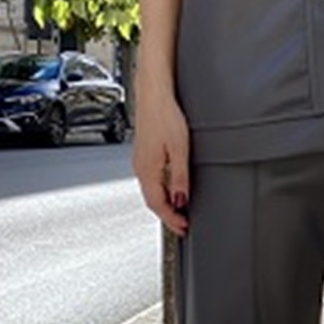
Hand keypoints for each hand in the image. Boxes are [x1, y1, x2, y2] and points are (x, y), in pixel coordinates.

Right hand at [132, 87, 190, 236]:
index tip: (183, 228)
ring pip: (150, 191)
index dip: (171, 220)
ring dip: (164, 204)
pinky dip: (160, 191)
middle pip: (152, 201)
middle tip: (182, 225)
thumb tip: (181, 199)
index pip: (158, 205)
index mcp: (147, 170)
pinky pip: (150, 180)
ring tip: (179, 211)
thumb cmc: (165, 115)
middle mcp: (140, 168)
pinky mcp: (143, 154)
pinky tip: (170, 189)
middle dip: (168, 216)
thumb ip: (180, 177)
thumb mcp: (180, 149)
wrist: (153, 94)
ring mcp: (140, 161)